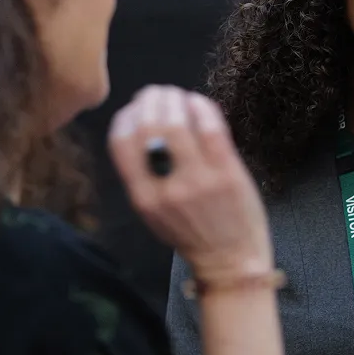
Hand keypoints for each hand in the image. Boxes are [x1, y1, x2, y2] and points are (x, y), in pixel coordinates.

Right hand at [108, 86, 273, 279]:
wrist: (232, 262)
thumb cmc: (193, 235)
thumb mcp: (156, 215)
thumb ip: (146, 178)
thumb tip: (143, 129)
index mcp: (144, 200)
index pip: (121, 145)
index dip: (125, 117)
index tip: (133, 107)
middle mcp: (167, 189)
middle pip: (148, 127)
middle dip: (150, 100)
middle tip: (158, 92)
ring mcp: (199, 180)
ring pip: (177, 123)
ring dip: (174, 98)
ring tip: (177, 94)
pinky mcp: (227, 173)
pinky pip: (211, 129)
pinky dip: (202, 107)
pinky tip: (199, 102)